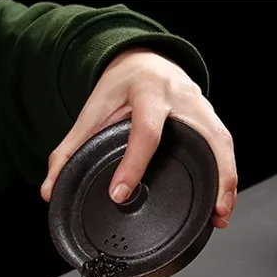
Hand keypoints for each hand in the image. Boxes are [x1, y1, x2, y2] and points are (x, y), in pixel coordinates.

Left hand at [40, 48, 237, 227]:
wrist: (144, 61)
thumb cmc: (120, 87)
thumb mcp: (91, 112)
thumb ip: (68, 150)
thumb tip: (49, 189)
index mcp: (148, 92)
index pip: (145, 131)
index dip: (133, 164)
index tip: (120, 194)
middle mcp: (181, 98)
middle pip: (206, 136)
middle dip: (213, 174)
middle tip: (210, 211)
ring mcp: (201, 107)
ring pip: (223, 144)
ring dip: (227, 181)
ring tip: (219, 215)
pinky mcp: (210, 118)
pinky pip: (224, 147)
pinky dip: (227, 175)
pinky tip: (222, 203)